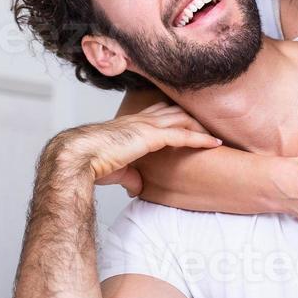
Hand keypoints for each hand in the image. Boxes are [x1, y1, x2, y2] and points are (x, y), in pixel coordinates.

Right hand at [48, 103, 221, 183]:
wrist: (78, 156)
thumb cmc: (89, 162)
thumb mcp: (115, 170)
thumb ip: (130, 175)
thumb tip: (139, 185)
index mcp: (131, 124)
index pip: (158, 113)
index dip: (176, 117)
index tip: (191, 123)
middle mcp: (140, 120)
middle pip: (175, 112)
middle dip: (194, 118)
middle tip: (213, 127)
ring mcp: (146, 126)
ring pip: (182, 120)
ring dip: (202, 127)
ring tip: (219, 136)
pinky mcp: (150, 136)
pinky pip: (182, 136)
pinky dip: (200, 139)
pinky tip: (215, 143)